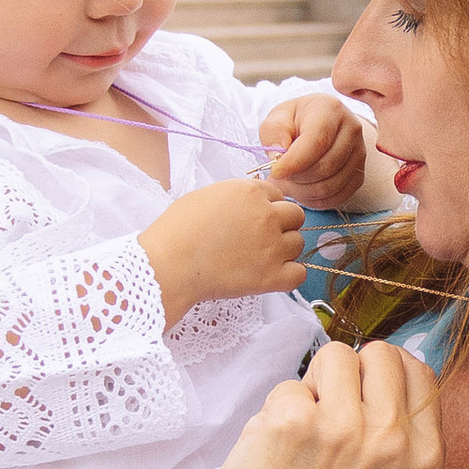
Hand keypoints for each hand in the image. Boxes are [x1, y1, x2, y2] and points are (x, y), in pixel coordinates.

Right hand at [141, 177, 307, 329]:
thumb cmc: (178, 230)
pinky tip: (272, 275)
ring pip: (298, 244)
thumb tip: (255, 201)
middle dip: (281, 225)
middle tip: (259, 238)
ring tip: (259, 258)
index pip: (278, 195)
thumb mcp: (208, 195)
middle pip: (295, 216)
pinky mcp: (271, 276)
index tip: (253, 220)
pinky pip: (299, 273)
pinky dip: (289, 275)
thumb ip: (238, 195)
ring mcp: (272, 247)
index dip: (267, 207)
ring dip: (284, 250)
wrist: (169, 264)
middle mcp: (266, 216)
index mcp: (250, 192)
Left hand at [194, 336, 442, 468]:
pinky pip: (285, 386)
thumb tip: (379, 370)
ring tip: (299, 439)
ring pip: (333, 355)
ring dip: (311, 389)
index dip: (382, 379)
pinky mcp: (292, 422)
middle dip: (348, 376)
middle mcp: (392, 439)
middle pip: (379, 353)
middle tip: (325, 423)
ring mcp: (342, 427)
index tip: (359, 406)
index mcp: (425, 457)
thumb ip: (396, 435)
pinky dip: (273, 416)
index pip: (420, 371)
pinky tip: (272, 459)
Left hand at [260, 92, 374, 209]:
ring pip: (331, 185)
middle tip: (279, 176)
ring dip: (303, 191)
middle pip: (325, 167)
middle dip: (297, 178)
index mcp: (331, 110)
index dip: (294, 162)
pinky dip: (315, 200)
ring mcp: (360, 153)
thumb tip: (278, 155)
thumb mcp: (277, 118)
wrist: (318, 128)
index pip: (317, 141)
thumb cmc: (294, 122)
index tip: (275, 172)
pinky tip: (301, 190)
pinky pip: (337, 197)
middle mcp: (352, 129)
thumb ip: (273, 132)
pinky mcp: (359, 174)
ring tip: (287, 183)